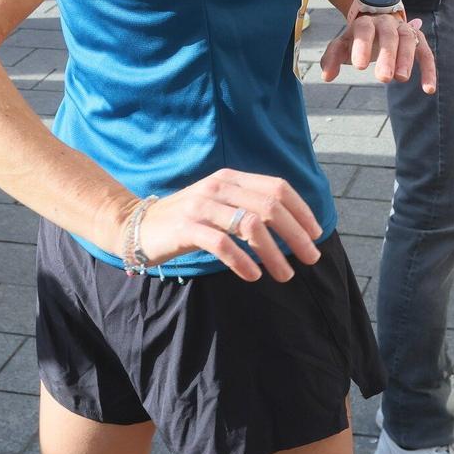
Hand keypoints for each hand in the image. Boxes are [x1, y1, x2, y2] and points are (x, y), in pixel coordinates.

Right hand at [134, 169, 324, 281]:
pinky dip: (243, 261)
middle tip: (310, 258)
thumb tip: (291, 227)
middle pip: (270, 206)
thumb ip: (248, 207)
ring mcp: (202, 206)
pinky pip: (222, 244)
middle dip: (296, 234)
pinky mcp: (187, 227)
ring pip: (251, 225)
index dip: (301, 210)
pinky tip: (253, 275)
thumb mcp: (219, 204)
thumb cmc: (187, 220)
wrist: (138, 225)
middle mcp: (218, 187)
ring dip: (274, 253)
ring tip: (285, 275)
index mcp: (231, 178)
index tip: (315, 234)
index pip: (277, 187)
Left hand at [319, 9, 435, 92]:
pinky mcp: (418, 40)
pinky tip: (428, 89)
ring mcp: (404, 30)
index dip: (362, 46)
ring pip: (408, 40)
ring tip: (401, 79)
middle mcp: (386, 23)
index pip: (364, 30)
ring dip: (407, 59)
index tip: (359, 67)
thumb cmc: (357, 38)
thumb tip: (326, 77)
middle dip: (387, 56)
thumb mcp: (342, 44)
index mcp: (365, 23)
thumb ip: (332, 58)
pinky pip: (426, 54)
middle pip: (388, 35)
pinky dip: (429, 70)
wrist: (378, 17)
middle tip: (383, 78)